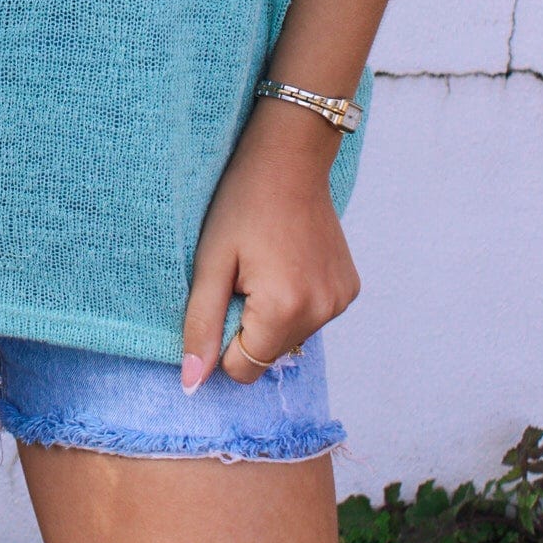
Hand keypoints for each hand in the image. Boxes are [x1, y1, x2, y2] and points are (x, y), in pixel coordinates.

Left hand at [181, 98, 361, 387]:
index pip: (242, 369)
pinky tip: (288, 261)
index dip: (222, 338)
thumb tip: (192, 385)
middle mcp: (322, 313)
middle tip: (243, 274)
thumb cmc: (241, 204)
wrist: (289, 157)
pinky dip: (294, 301)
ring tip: (266, 263)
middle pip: (267, 356)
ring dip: (271, 314)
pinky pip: (311, 316)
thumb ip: (201, 326)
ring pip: (289, 338)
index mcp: (285, 309)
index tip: (223, 293)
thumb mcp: (210, 262)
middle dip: (248, 325)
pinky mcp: (349, 289)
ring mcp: (341, 301)